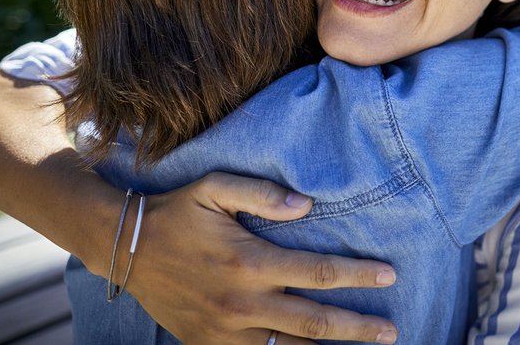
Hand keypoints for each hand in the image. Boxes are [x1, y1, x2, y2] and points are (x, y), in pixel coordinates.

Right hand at [120, 172, 398, 343]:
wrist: (126, 249)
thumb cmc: (178, 212)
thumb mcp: (215, 187)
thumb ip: (263, 193)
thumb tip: (307, 205)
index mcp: (249, 262)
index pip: (318, 272)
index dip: (357, 275)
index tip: (389, 275)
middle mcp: (242, 303)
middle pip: (315, 322)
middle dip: (359, 328)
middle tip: (393, 330)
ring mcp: (226, 331)